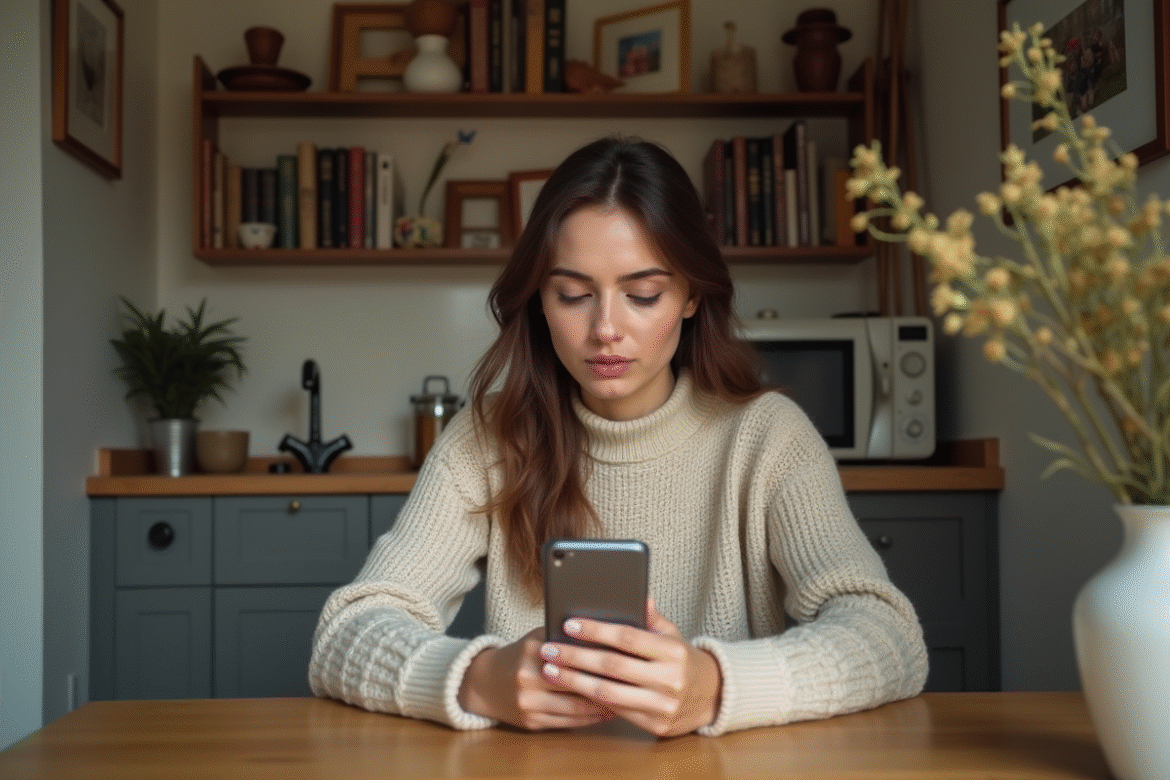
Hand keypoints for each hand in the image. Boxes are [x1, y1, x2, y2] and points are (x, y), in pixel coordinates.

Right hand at [457, 626, 614, 730]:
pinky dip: (590, 718)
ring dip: (603, 705)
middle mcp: (527, 676)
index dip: (601, 658)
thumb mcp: (538, 636)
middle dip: (606, 682)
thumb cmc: (520, 656)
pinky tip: (606, 713)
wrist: (485, 683)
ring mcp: (528, 702)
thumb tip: (604, 629)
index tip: (624, 658)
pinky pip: (568, 722)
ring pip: (575, 706)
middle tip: (631, 681)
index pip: (574, 654)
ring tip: (624, 699)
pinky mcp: (531, 721)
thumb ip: (564, 634)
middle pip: (576, 682)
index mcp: (532, 649)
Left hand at [538, 599, 722, 736]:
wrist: (712, 696)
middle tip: (549, 650)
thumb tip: (637, 593)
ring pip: (608, 693)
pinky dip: (590, 699)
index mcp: (673, 651)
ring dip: (574, 682)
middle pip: (612, 666)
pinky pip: (615, 711)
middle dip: (575, 657)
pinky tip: (571, 689)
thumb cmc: (683, 660)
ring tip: (551, 671)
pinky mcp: (655, 725)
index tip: (570, 625)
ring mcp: (662, 705)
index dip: (596, 631)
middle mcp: (669, 679)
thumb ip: (651, 617)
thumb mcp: (673, 634)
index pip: (627, 637)